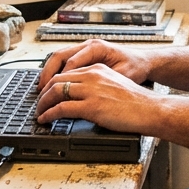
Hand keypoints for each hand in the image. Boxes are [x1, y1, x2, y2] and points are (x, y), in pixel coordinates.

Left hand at [35, 63, 158, 133]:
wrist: (150, 109)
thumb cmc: (136, 102)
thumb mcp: (114, 85)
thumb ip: (97, 86)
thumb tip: (82, 97)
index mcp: (97, 69)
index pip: (67, 72)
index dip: (52, 83)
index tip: (46, 92)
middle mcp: (92, 76)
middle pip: (57, 79)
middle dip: (43, 93)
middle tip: (39, 103)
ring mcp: (91, 91)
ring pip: (56, 92)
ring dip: (43, 104)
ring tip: (39, 113)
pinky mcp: (91, 106)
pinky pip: (61, 109)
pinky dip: (49, 114)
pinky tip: (46, 119)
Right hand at [37, 39, 152, 90]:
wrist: (143, 62)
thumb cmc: (135, 67)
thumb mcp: (123, 75)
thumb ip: (105, 81)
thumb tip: (89, 91)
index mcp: (97, 47)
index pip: (72, 61)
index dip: (61, 78)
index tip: (53, 91)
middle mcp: (88, 46)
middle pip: (59, 56)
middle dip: (48, 73)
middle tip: (41, 90)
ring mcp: (84, 49)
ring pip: (58, 58)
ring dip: (48, 73)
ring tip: (41, 88)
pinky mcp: (83, 56)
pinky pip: (63, 62)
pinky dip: (55, 72)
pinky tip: (51, 85)